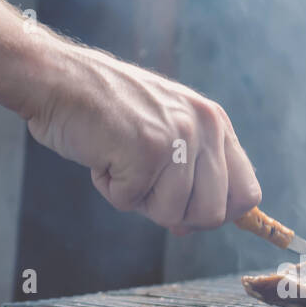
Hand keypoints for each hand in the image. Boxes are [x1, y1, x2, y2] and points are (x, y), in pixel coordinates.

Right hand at [20, 37, 260, 233]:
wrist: (58, 79)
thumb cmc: (106, 110)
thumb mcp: (164, 132)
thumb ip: (188, 175)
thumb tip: (190, 227)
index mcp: (215, 123)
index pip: (247, 193)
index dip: (221, 214)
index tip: (192, 214)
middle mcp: (205, 127)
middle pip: (213, 215)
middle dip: (176, 214)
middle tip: (146, 185)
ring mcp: (177, 137)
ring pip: (171, 214)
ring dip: (138, 198)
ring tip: (121, 159)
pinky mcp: (146, 150)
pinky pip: (131, 202)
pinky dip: (111, 188)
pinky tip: (103, 154)